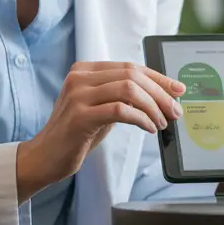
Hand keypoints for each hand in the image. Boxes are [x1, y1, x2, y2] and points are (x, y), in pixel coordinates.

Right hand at [17, 61, 184, 201]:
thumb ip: (124, 97)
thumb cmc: (77, 134)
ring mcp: (77, 95)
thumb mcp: (103, 108)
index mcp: (85, 70)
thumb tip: (163, 95)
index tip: (178, 89)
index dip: (158, 77)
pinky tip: (149, 128)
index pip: (131, 67)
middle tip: (175, 111)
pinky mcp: (79, 116)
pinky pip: (120, 110)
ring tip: (162, 122)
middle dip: (160, 93)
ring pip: (129, 89)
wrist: (45, 157)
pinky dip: (140, 118)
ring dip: (152, 107)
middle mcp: (80, 77)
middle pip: (132, 75)